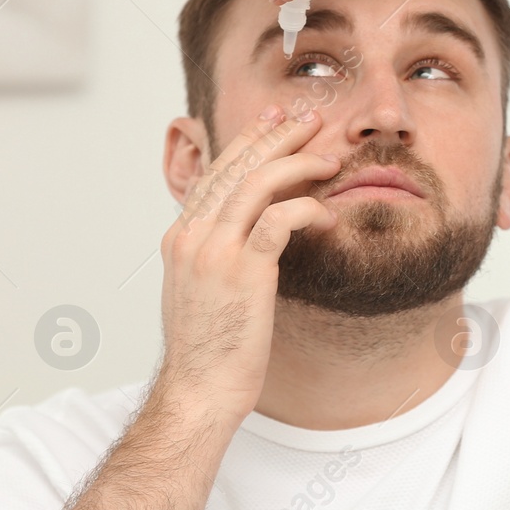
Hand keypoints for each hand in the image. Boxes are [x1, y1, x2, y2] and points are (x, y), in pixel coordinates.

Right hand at [156, 105, 339, 421]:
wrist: (199, 390)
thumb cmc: (210, 348)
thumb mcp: (203, 290)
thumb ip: (218, 255)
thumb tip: (250, 235)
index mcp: (180, 237)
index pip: (216, 173)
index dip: (248, 142)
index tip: (275, 121)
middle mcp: (191, 237)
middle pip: (237, 168)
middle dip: (276, 137)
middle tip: (309, 119)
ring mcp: (214, 252)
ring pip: (257, 184)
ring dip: (297, 164)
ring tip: (329, 159)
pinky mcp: (243, 272)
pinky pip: (278, 221)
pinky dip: (305, 208)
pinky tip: (327, 210)